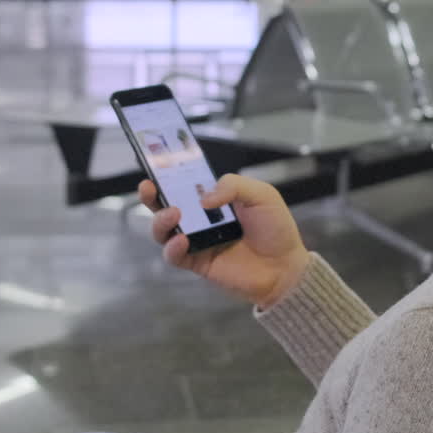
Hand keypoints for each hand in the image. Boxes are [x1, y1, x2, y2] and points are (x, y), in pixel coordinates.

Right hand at [140, 174, 310, 309]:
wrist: (284, 267)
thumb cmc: (275, 228)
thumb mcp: (261, 194)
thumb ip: (232, 186)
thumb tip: (203, 199)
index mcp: (215, 198)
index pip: (185, 184)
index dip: (168, 175)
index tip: (155, 165)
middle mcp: (201, 218)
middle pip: (166, 205)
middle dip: (152, 195)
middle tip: (148, 187)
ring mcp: (197, 240)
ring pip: (164, 230)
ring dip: (160, 220)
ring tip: (173, 213)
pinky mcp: (198, 262)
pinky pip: (175, 255)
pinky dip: (172, 247)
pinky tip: (183, 239)